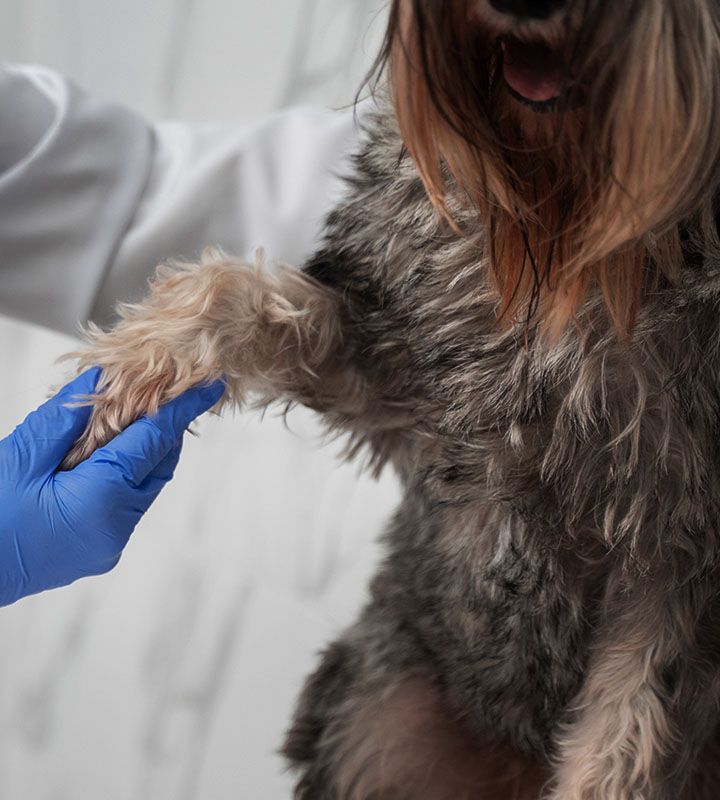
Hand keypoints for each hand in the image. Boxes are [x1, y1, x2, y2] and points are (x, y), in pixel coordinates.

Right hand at [0, 368, 223, 605]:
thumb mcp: (22, 456)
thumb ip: (67, 417)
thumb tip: (102, 380)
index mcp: (101, 499)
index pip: (154, 441)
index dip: (181, 409)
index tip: (208, 387)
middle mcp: (115, 527)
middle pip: (156, 466)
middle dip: (159, 431)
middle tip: (155, 398)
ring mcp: (107, 544)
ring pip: (142, 487)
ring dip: (139, 456)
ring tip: (122, 425)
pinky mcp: (96, 552)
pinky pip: (124, 506)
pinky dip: (121, 479)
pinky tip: (97, 460)